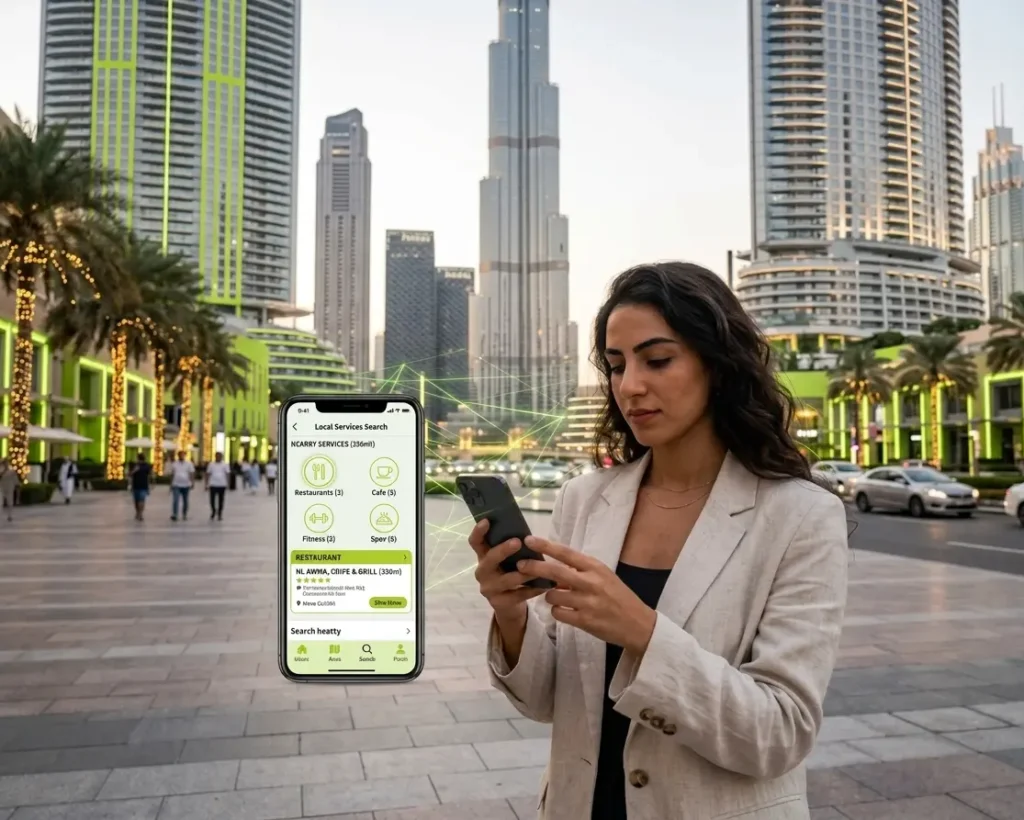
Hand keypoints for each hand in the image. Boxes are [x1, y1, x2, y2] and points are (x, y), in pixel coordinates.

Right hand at [469, 520, 546, 624]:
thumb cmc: (511, 573)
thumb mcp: (509, 560)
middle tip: (517, 542)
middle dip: (503, 550)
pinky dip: (532, 590)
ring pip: (506, 579)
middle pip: (489, 559)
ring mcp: (488, 588)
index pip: (475, 542)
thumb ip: (513, 549)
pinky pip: (517, 595)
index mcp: (483, 556)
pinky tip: (544, 585)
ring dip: (524, 573)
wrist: (509, 604)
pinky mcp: (498, 603)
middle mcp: (482, 572)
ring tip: (539, 568)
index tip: (487, 521)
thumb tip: (528, 535)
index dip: (478, 531)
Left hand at [518, 537, 657, 657]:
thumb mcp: (603, 576)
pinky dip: (557, 612)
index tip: (529, 540)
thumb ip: (581, 570)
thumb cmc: (618, 596)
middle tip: (520, 565)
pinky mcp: (585, 621)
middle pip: (555, 572)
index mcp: (595, 567)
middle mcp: (591, 583)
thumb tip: (554, 565)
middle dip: (534, 567)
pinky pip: (558, 613)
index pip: (566, 553)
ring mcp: (588, 602)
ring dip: (549, 596)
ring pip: (553, 595)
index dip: (545, 546)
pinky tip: (565, 612)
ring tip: (558, 598)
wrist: (637, 624)